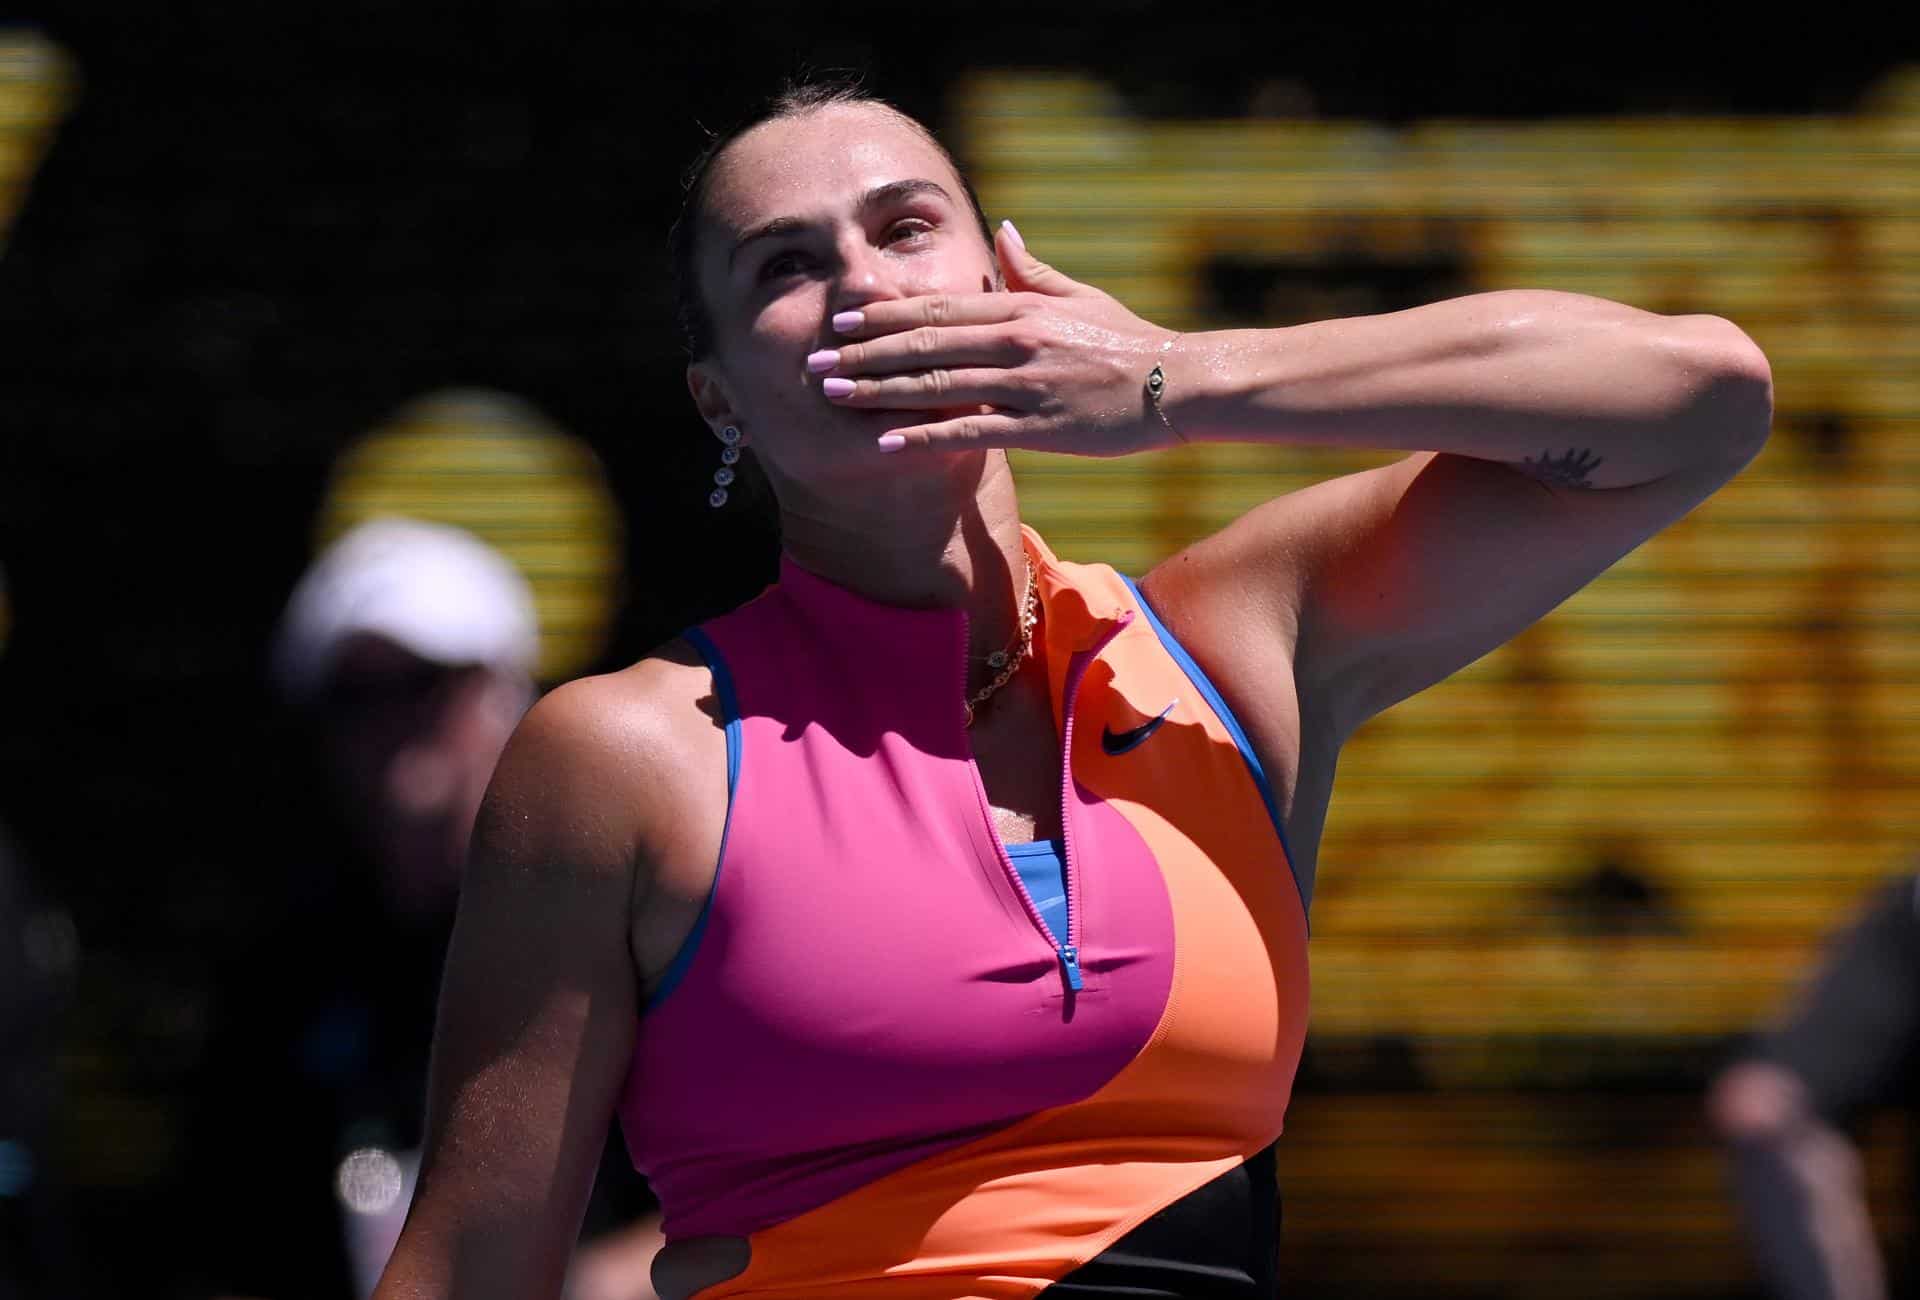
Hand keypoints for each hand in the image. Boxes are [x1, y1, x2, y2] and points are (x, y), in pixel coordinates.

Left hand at [815, 221, 1184, 456]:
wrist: (1179, 382)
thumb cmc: (1129, 340)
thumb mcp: (1079, 295)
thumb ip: (1032, 268)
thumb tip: (1002, 230)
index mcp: (1020, 308)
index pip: (935, 308)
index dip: (881, 314)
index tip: (839, 318)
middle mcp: (1015, 340)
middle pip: (923, 344)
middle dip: (862, 352)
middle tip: (814, 359)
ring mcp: (1026, 384)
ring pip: (937, 386)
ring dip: (879, 390)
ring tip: (833, 394)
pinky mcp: (1041, 427)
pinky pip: (972, 431)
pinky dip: (926, 436)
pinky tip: (887, 442)